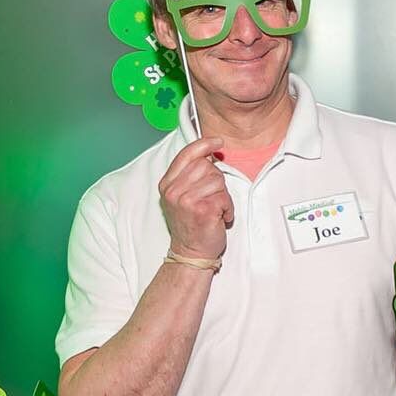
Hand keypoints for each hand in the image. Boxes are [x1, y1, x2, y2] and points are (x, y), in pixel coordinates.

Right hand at [158, 137, 233, 259]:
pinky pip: (224, 197)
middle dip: (216, 181)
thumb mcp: (182, 197)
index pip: (187, 154)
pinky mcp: (202, 210)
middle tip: (212, 199)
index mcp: (167, 184)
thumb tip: (209, 155)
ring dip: (223, 196)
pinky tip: (220, 218)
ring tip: (216, 210)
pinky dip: (228, 208)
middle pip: (206, 167)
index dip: (204, 144)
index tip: (218, 142)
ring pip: (217, 181)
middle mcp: (173, 191)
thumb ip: (189, 176)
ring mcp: (186, 200)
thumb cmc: (191, 225)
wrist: (191, 253)